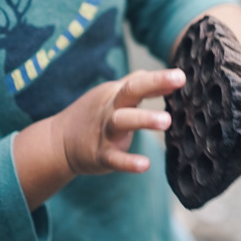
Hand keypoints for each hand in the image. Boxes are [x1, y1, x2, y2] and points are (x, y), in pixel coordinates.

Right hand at [55, 68, 185, 175]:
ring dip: (144, 119)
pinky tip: (145, 165)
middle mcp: (110, 109)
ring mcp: (104, 132)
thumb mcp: (115, 95)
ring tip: (166, 121)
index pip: (138, 81)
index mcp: (116, 94)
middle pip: (129, 92)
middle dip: (153, 83)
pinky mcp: (100, 155)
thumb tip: (175, 79)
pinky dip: (128, 162)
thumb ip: (143, 87)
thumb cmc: (96, 114)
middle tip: (179, 79)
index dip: (159, 77)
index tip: (182, 75)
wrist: (59, 141)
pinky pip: (114, 158)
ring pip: (121, 121)